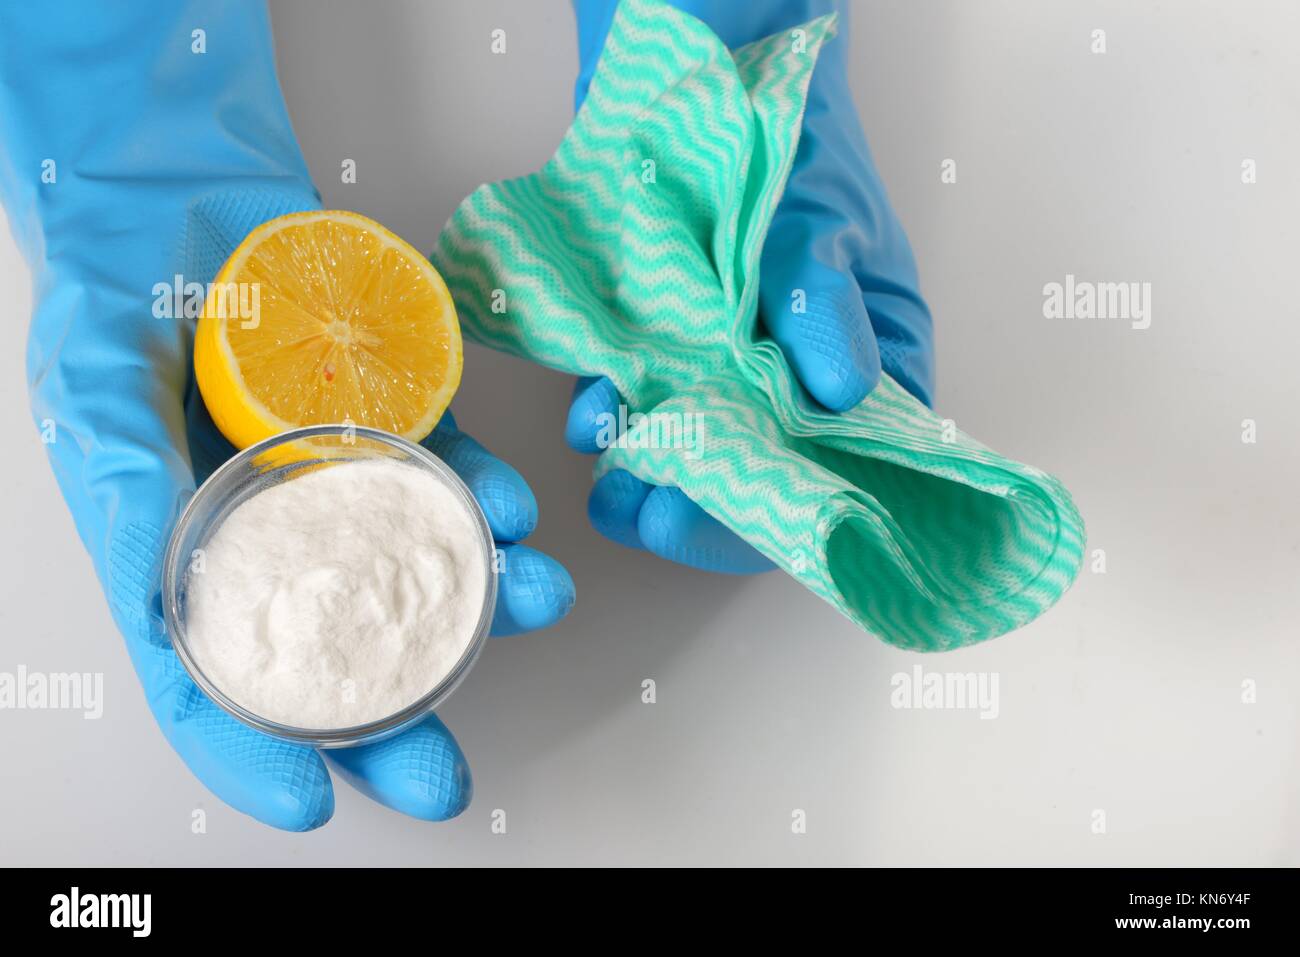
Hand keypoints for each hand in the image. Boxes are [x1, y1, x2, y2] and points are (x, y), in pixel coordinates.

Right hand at [1, 0, 571, 829]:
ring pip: (414, 564)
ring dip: (479, 597)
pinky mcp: (391, 418)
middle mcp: (272, 532)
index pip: (213, 679)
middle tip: (444, 777)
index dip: (252, 750)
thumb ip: (130, 507)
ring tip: (531, 602)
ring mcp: (340, 478)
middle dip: (393, 716)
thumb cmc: (116, 294)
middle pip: (333, 649)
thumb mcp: (95, 402)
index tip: (310, 804)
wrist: (183, 185)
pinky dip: (485, 491)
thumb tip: (160, 616)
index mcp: (185, 553)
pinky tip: (513, 507)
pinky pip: (449, 470)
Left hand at [568, 0, 934, 572]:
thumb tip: (843, 385)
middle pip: (763, 475)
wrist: (708, 64)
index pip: (843, 470)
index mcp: (869, 359)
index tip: (711, 526)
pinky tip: (590, 410)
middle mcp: (801, 373)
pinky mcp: (672, 336)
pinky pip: (646, 396)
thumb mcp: (819, 216)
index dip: (782, 515)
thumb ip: (826, 297)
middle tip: (644, 513)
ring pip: (697, 447)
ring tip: (612, 481)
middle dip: (701, 506)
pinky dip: (617, 413)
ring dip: (650, 470)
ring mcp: (733, 359)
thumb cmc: (790, 138)